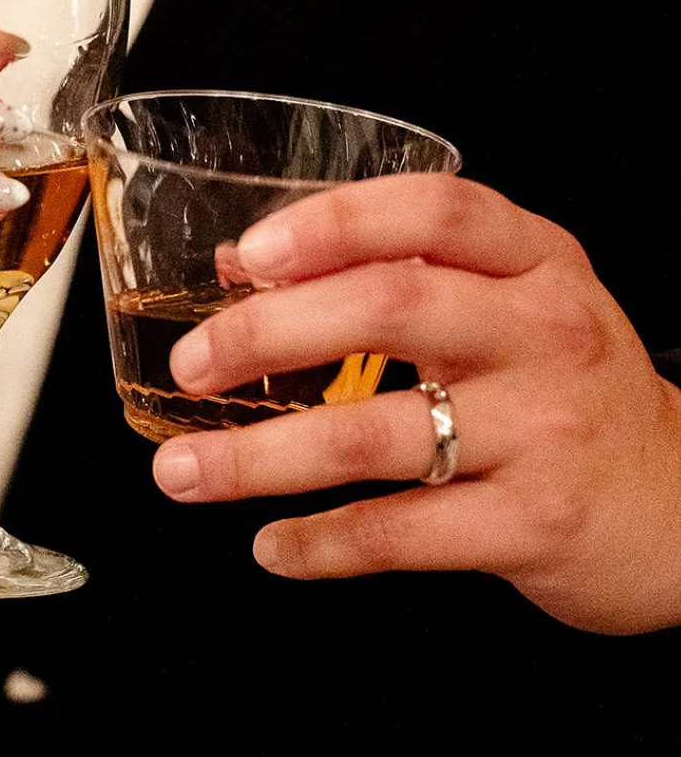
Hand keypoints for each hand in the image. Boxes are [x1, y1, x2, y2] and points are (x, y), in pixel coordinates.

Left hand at [151, 174, 680, 633]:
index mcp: (538, 262)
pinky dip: (319, 543)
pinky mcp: (535, 522)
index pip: (434, 211)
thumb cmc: (571, 391)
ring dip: (259, 458)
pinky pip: (400, 533)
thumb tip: (245, 264)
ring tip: (183, 472)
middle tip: (192, 365)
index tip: (248, 254)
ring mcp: (545, 429)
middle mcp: (547, 333)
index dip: (333, 223)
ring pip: (374, 434)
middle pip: (389, 308)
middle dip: (267, 334)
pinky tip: (271, 545)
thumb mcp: (514, 306)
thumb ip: (396, 274)